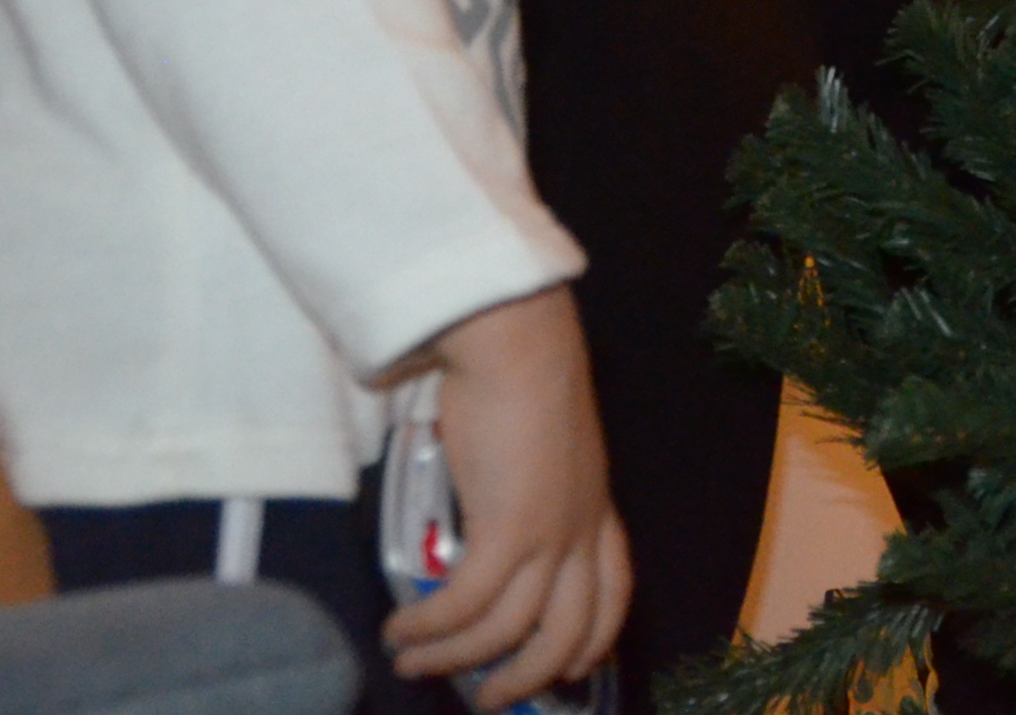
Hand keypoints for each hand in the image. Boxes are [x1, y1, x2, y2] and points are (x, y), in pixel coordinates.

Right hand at [383, 287, 629, 703]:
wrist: (515, 337)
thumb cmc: (520, 372)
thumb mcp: (540, 442)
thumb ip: (525, 482)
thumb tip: (482, 510)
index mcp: (596, 507)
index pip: (614, 592)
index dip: (591, 640)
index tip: (565, 668)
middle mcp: (581, 529)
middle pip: (570, 634)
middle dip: (526, 678)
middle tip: (486, 699)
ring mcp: (550, 534)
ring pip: (510, 630)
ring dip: (457, 660)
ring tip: (415, 665)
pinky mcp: (509, 530)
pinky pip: (466, 604)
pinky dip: (431, 628)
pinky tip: (401, 632)